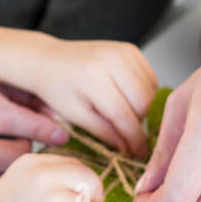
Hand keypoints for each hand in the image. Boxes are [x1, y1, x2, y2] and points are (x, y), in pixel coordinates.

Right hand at [0, 152, 104, 201]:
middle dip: (88, 200)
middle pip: (90, 181)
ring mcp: (54, 198)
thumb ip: (47, 177)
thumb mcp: (17, 185)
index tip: (85, 197)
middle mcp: (44, 174)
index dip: (84, 183)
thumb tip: (89, 184)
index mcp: (31, 162)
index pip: (76, 164)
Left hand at [30, 38, 158, 160]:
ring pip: (151, 89)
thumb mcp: (76, 116)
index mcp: (92, 79)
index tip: (137, 153)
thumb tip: (129, 148)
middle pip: (143, 102)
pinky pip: (150, 77)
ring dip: (142, 107)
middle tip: (125, 131)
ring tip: (122, 112)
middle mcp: (110, 60)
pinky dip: (144, 91)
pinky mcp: (129, 48)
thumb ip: (104, 133)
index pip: (124, 115)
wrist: (49, 60)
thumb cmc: (57, 89)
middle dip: (138, 122)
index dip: (134, 138)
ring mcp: (122, 51)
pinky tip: (127, 96)